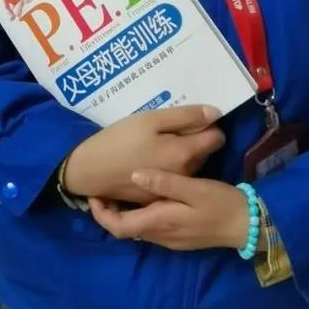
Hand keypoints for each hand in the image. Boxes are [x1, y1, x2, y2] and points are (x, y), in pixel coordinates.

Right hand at [63, 105, 224, 204]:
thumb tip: (215, 113)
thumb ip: (185, 116)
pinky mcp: (161, 195)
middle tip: (165, 128)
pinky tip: (149, 158)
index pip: (217, 138)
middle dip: (192, 138)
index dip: (206, 125)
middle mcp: (185, 174)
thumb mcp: (151, 119)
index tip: (187, 119)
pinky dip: (169, 166)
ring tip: (155, 141)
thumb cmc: (120, 139)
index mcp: (185, 153)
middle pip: (203, 151)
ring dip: (181, 152)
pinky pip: (175, 176)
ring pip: (190, 164)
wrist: (92, 170)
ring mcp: (173, 188)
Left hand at [89, 170, 255, 250]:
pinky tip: (147, 194)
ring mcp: (170, 238)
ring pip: (138, 227)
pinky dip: (141, 213)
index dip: (101, 215)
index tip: (93, 196)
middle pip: (125, 228)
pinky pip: (152, 226)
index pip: (119, 227)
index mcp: (160, 221)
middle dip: (110, 211)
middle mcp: (161, 234)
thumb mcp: (193, 188)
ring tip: (121, 186)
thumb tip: (135, 175)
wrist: (247, 225)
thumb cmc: (220, 204)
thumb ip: (164, 182)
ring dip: (125, 212)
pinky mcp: (179, 235)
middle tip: (104, 188)